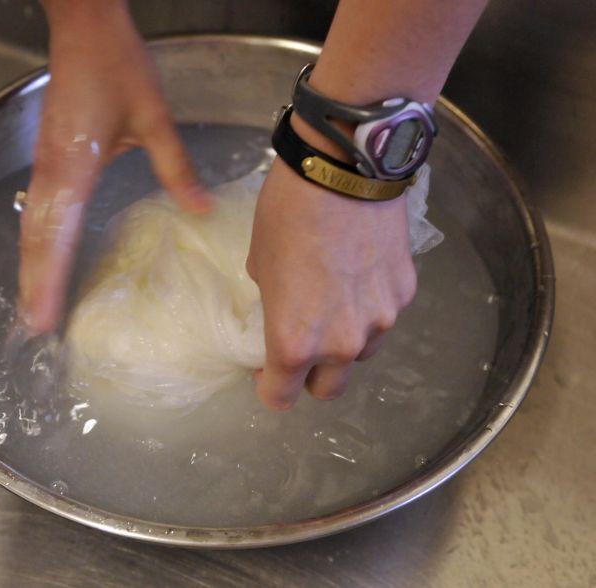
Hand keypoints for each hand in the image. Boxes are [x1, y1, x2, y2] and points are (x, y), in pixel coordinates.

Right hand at [18, 0, 208, 334]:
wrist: (84, 27)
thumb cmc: (117, 67)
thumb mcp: (154, 117)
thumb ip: (175, 167)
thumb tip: (200, 210)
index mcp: (75, 166)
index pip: (58, 235)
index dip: (49, 278)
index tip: (43, 315)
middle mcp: (52, 172)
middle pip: (36, 239)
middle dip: (33, 284)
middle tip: (33, 327)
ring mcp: (46, 166)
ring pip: (32, 227)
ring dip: (31, 267)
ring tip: (32, 306)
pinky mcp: (49, 159)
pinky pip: (39, 211)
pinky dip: (37, 242)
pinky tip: (43, 258)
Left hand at [246, 158, 416, 409]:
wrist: (344, 168)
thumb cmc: (286, 213)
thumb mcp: (259, 263)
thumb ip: (272, 304)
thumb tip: (281, 312)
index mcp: (295, 341)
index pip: (281, 397)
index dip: (269, 387)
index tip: (265, 369)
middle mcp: (341, 343)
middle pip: (328, 390)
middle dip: (310, 375)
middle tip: (300, 344)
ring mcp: (380, 321)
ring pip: (360, 355)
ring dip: (342, 342)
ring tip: (333, 300)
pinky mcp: (404, 295)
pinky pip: (382, 317)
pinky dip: (368, 308)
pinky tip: (358, 273)